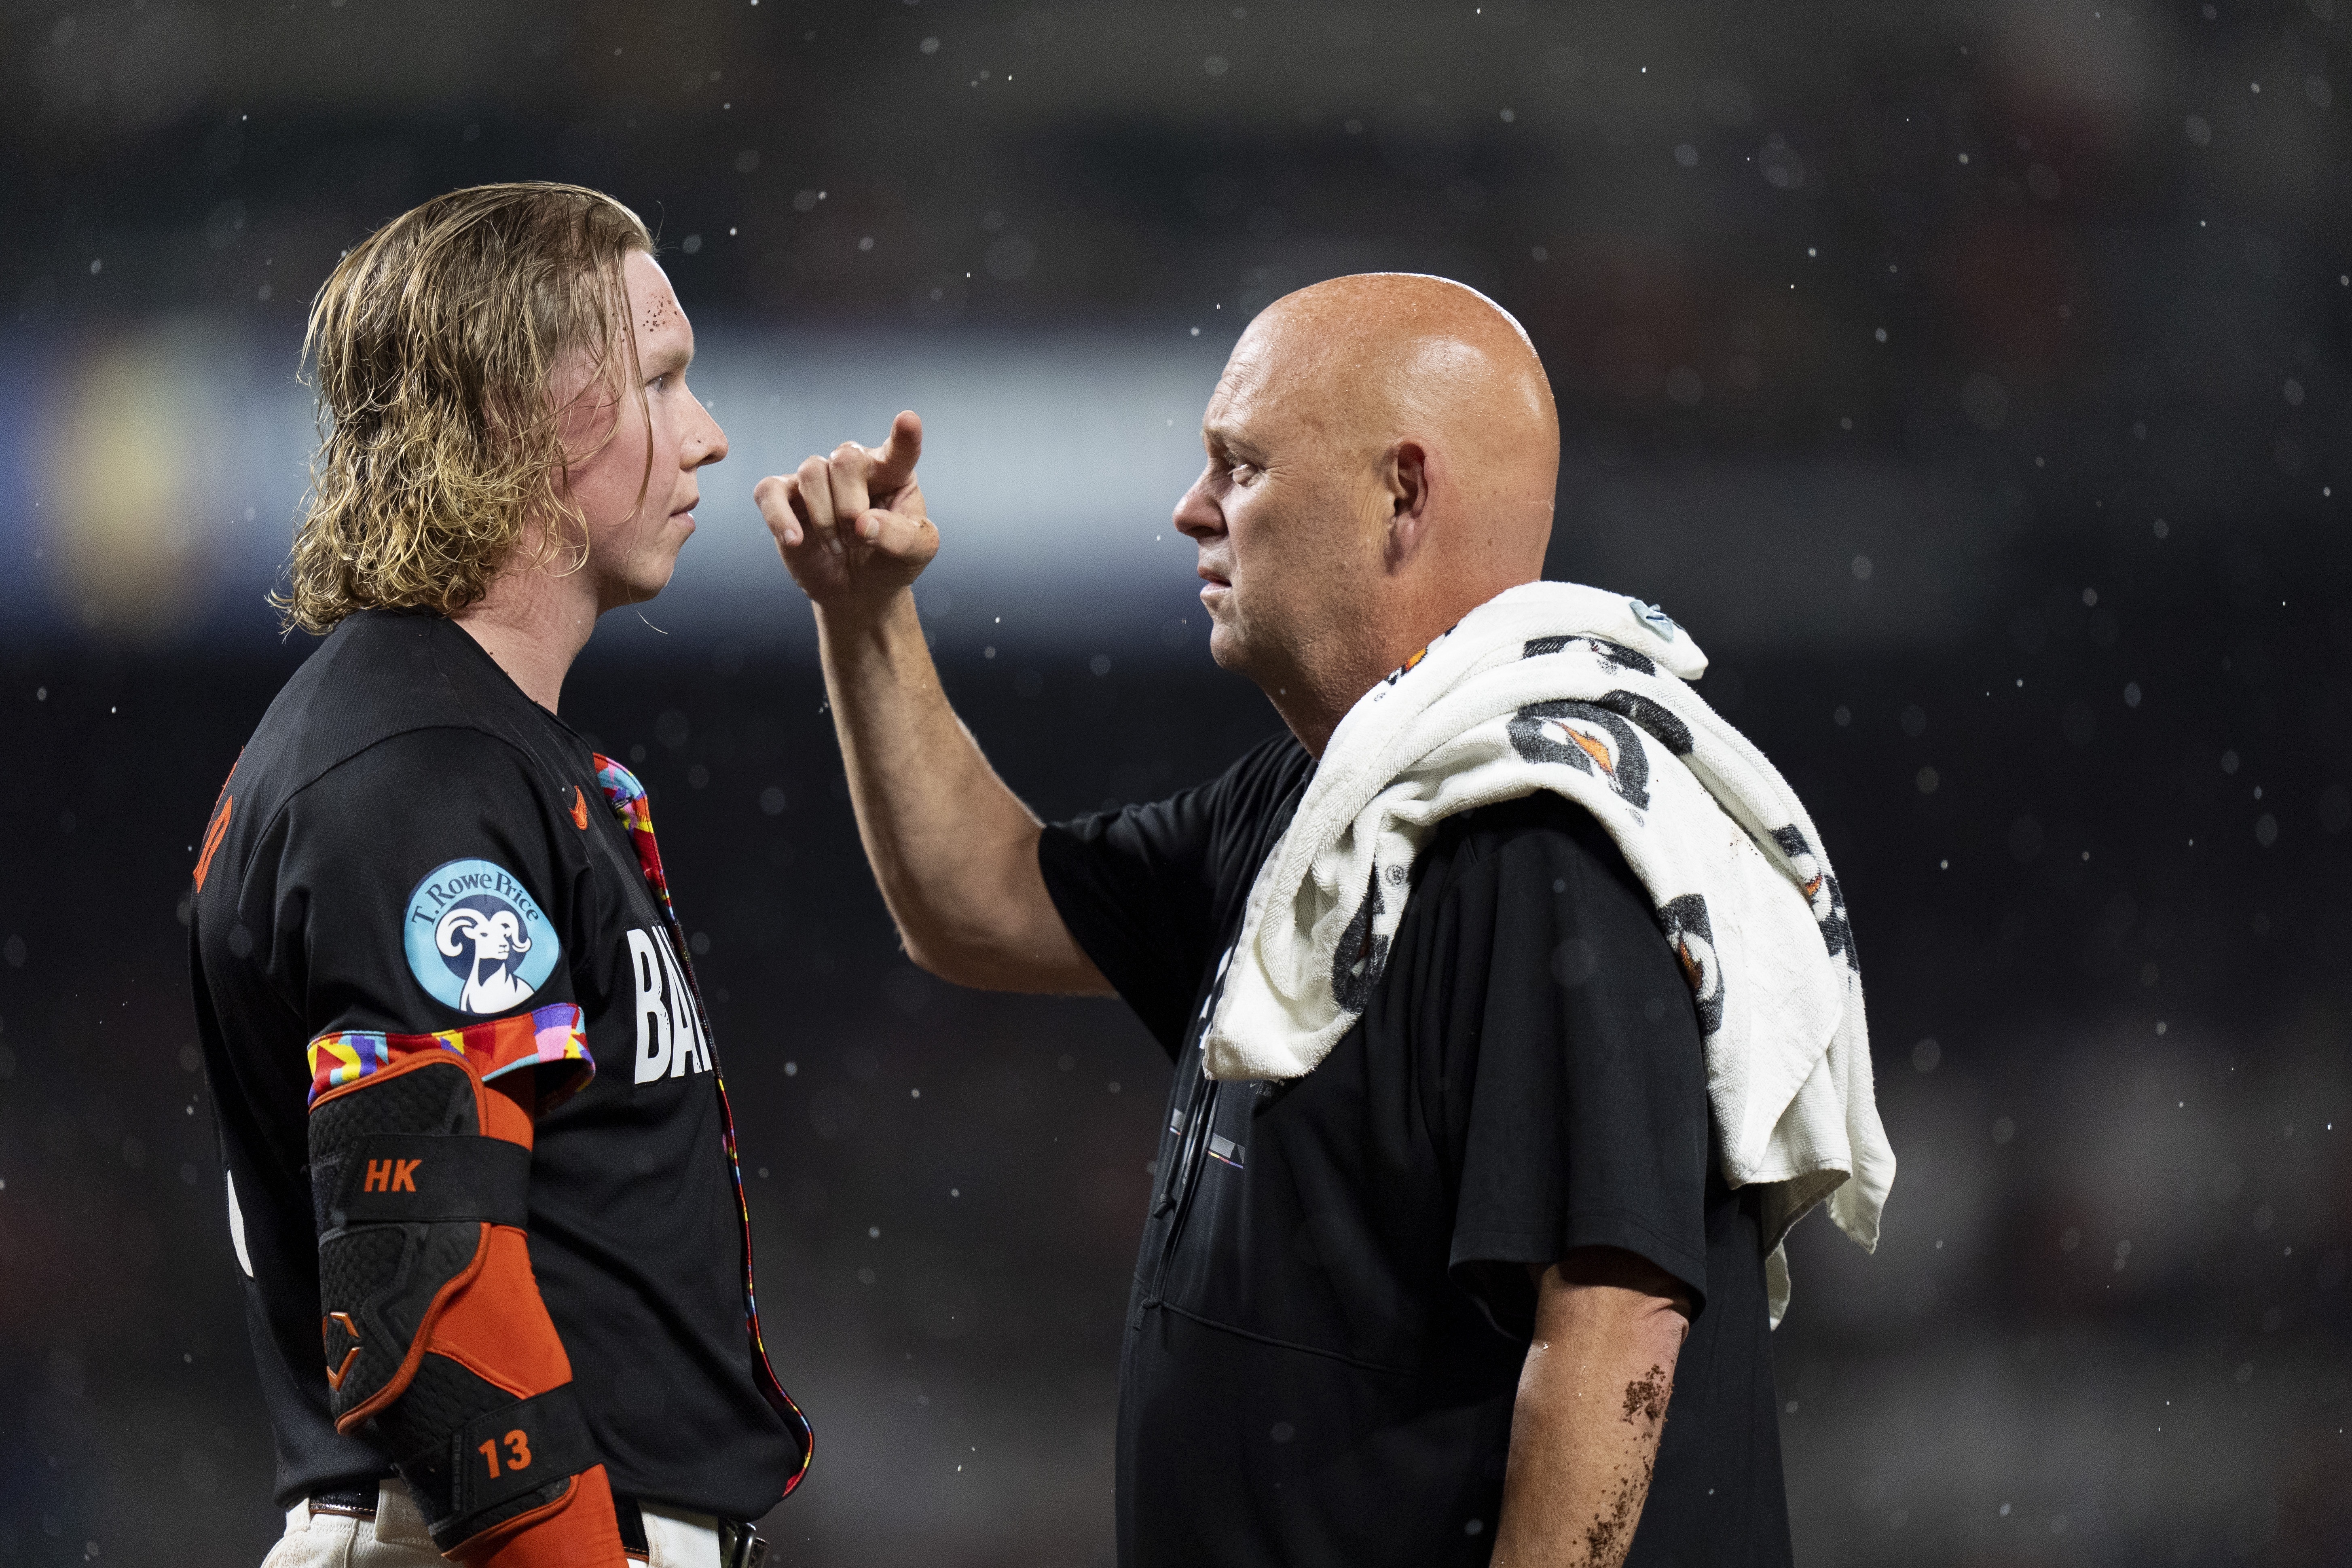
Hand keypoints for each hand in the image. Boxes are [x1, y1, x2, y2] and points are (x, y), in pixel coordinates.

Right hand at [754, 410, 938, 617]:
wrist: (857, 591)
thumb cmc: (890, 562)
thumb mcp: (915, 554)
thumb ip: (900, 536)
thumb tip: (864, 523)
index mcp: (893, 472)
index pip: (899, 451)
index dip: (903, 437)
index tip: (908, 420)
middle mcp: (855, 467)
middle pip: (844, 460)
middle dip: (850, 509)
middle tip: (858, 541)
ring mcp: (817, 480)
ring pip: (811, 473)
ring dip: (825, 519)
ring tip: (838, 548)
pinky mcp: (785, 498)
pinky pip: (769, 492)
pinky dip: (779, 516)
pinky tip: (794, 539)